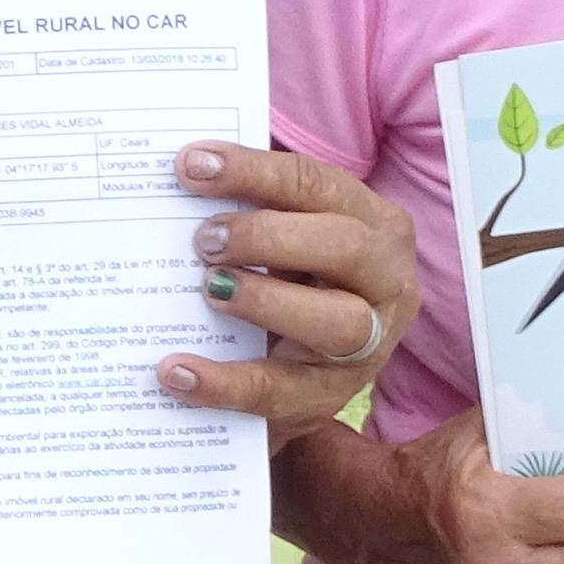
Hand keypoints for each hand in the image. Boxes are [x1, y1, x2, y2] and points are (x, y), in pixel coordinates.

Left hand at [158, 141, 420, 435]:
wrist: (299, 378)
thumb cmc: (291, 285)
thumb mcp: (285, 244)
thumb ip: (251, 213)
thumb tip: (182, 176)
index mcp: (373, 224)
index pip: (315, 185)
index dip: (253, 171)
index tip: (191, 166)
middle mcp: (386, 280)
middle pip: (344, 246)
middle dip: (267, 236)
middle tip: (204, 240)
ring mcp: (369, 345)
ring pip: (338, 321)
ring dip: (266, 300)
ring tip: (209, 292)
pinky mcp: (331, 398)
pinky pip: (280, 390)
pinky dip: (224, 382)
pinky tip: (177, 371)